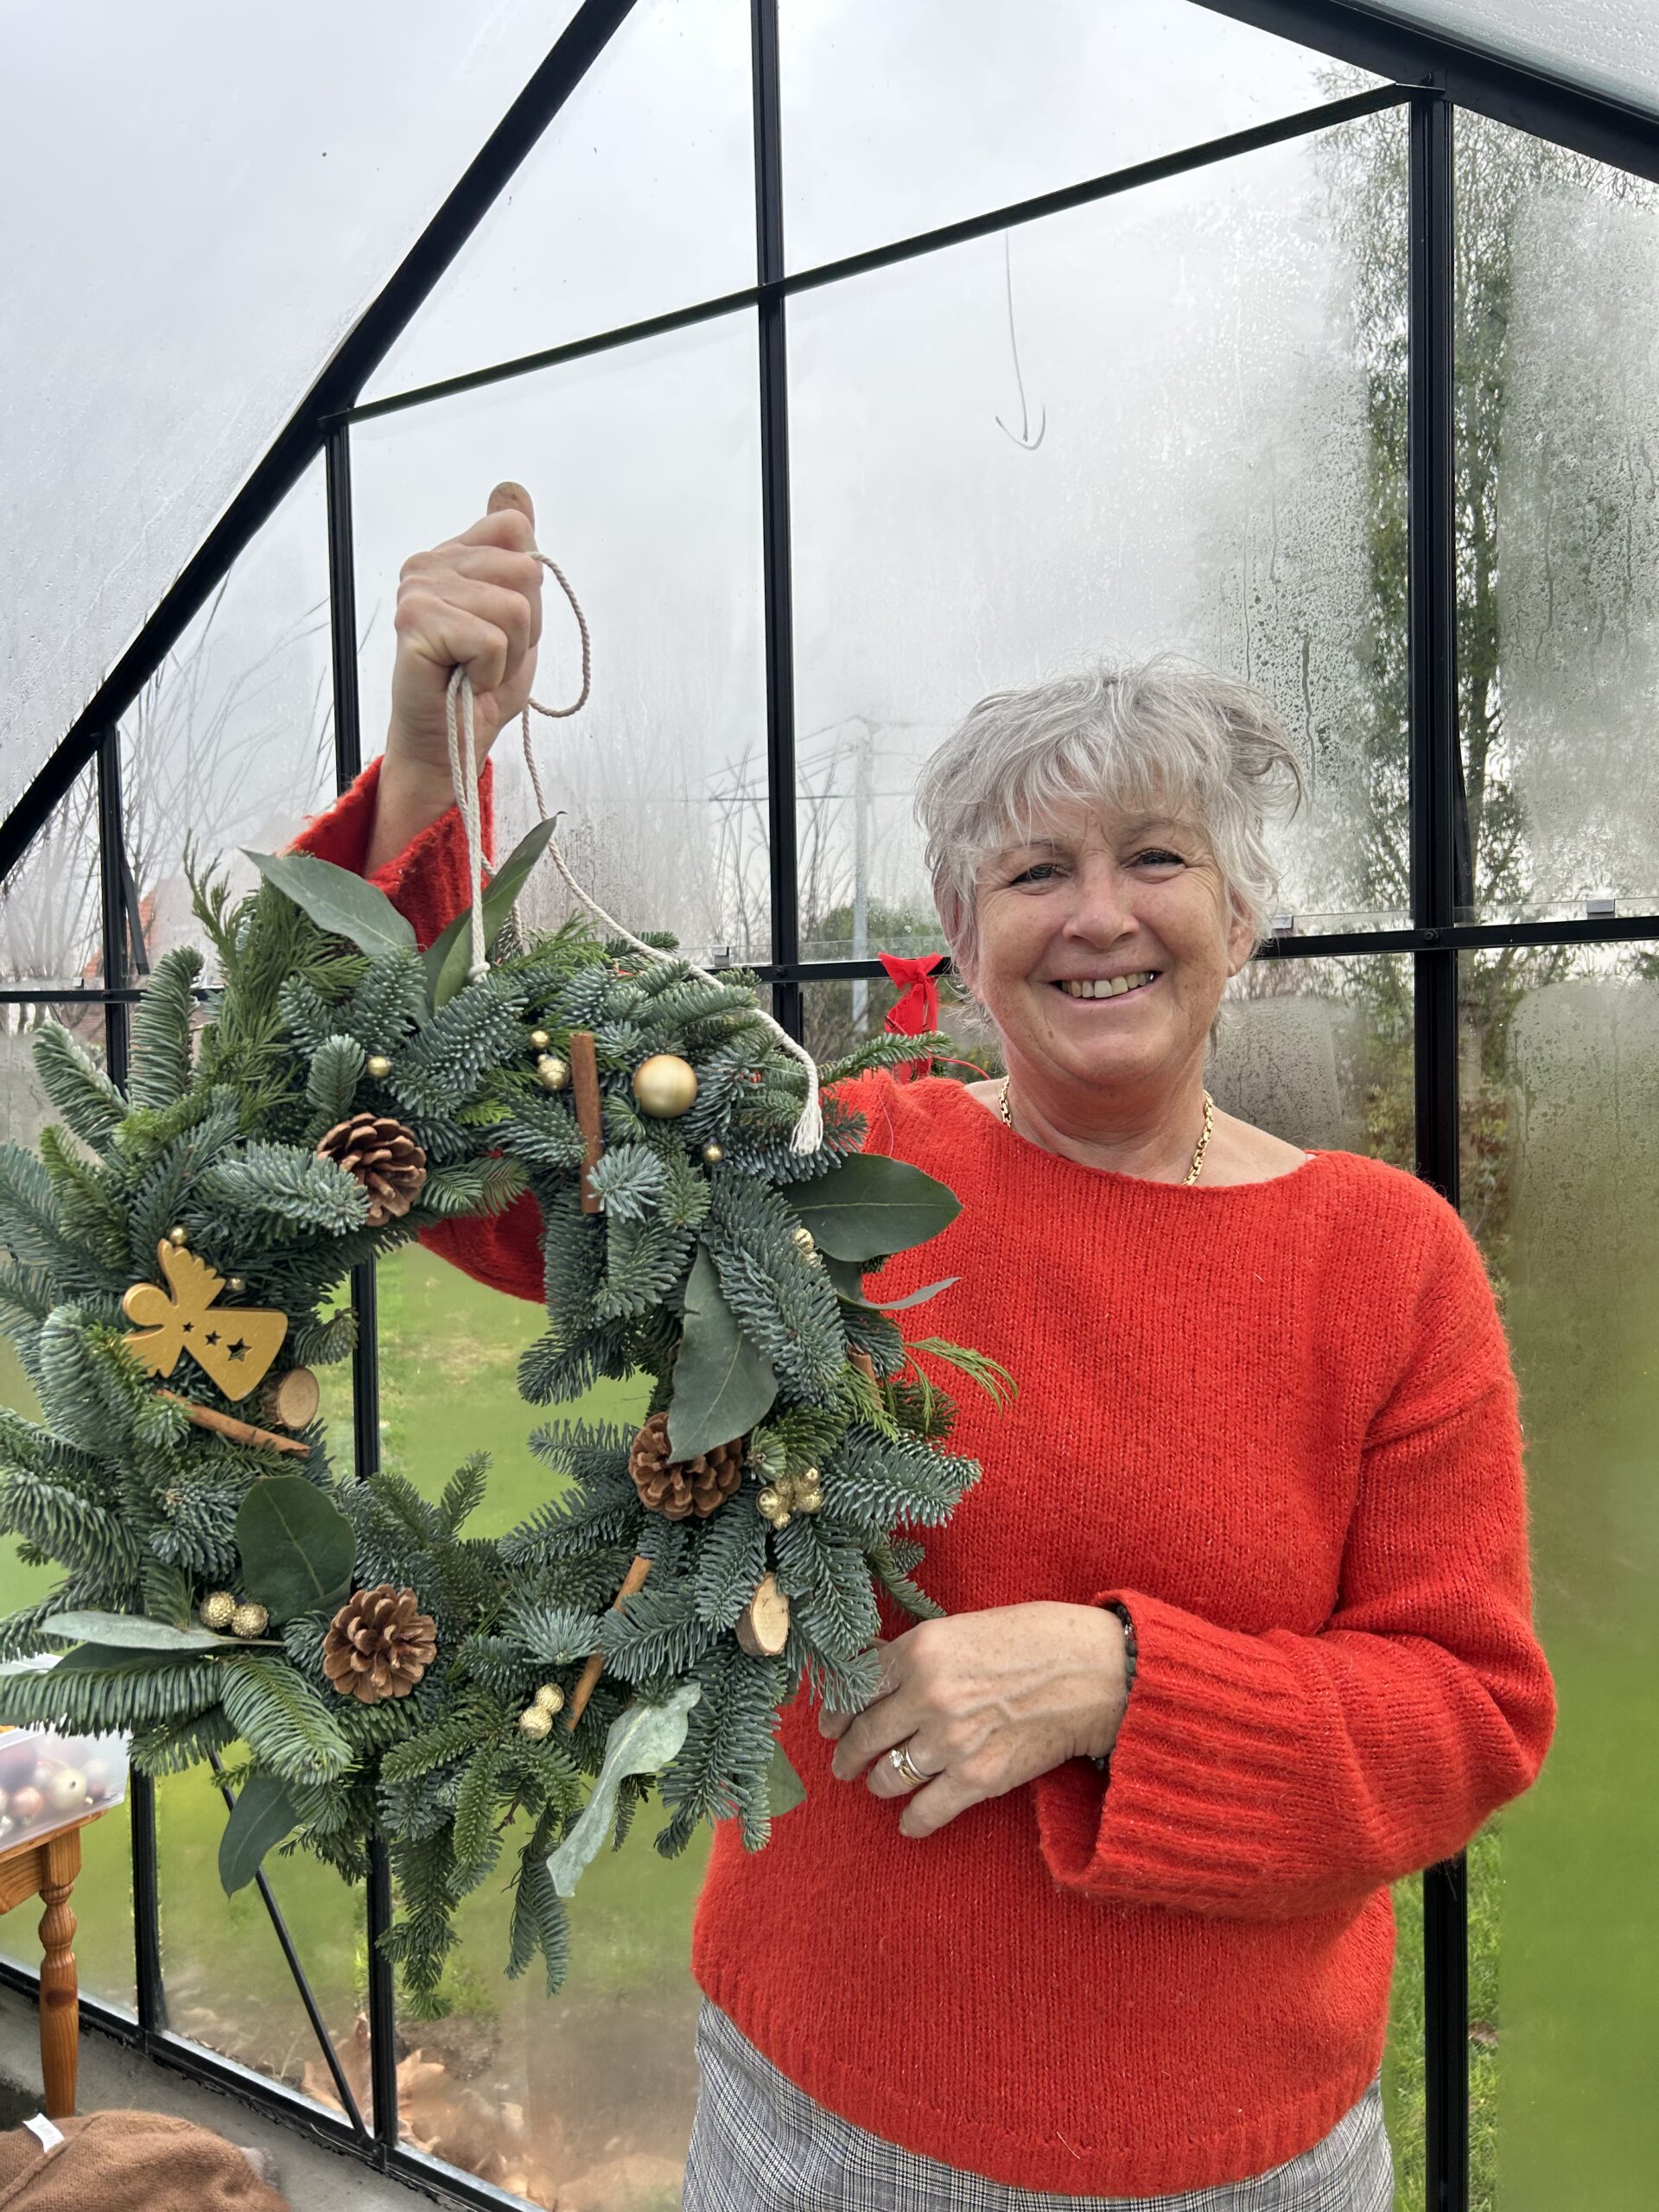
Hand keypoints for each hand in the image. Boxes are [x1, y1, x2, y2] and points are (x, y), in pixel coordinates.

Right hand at [387, 481, 544, 782]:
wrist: (449, 745)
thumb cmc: (478, 688)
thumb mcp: (516, 615)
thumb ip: (516, 553)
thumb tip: (511, 488)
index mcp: (450, 555)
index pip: (515, 529)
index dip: (528, 588)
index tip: (503, 624)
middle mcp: (428, 564)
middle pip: (524, 570)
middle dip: (524, 626)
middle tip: (490, 656)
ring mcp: (417, 591)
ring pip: (514, 606)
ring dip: (509, 654)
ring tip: (477, 670)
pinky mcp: (415, 623)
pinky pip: (492, 639)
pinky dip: (491, 672)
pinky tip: (465, 680)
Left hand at [820, 1604, 1129, 1838]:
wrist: (1096, 1673)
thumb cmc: (1035, 1638)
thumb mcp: (964, 1627)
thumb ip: (918, 1653)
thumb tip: (873, 1670)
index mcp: (920, 1650)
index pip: (855, 1687)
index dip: (835, 1710)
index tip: (829, 1723)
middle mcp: (928, 1696)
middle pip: (863, 1735)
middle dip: (846, 1753)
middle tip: (842, 1762)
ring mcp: (951, 1742)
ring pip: (889, 1775)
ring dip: (878, 1783)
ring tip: (878, 1783)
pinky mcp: (980, 1779)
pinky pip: (927, 1811)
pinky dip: (913, 1821)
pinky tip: (908, 1822)